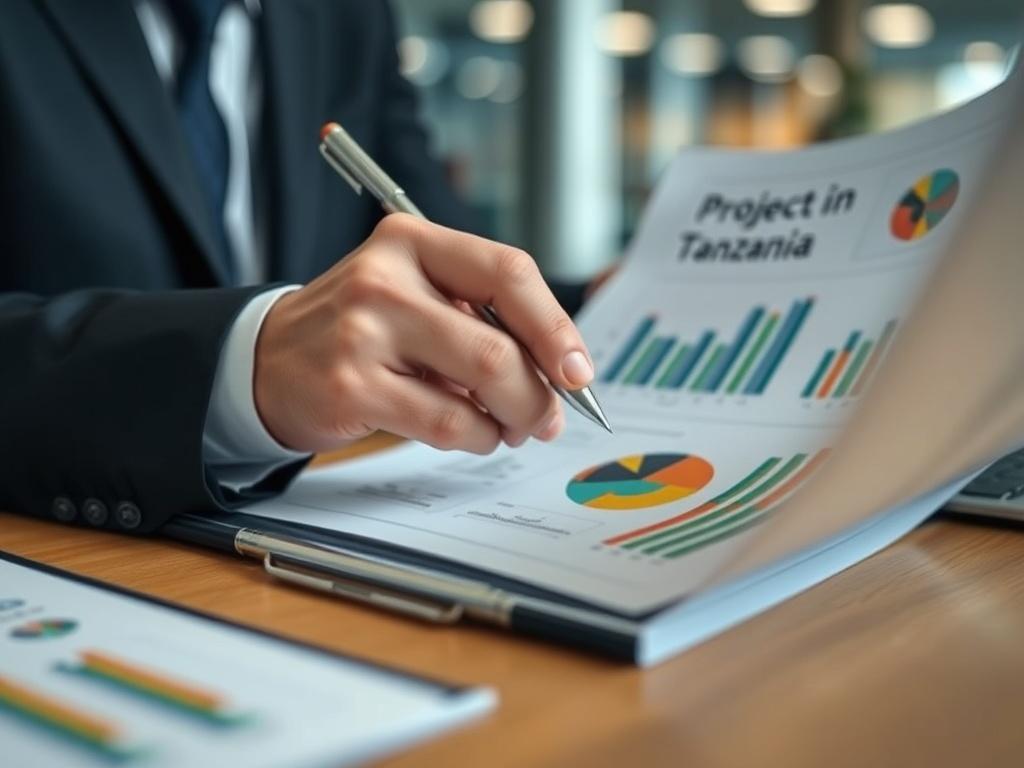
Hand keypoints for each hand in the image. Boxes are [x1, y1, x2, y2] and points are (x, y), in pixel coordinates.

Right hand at [254, 214, 595, 454]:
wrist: (267, 360)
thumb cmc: (360, 328)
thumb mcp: (415, 295)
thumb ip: (481, 318)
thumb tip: (560, 370)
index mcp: (412, 241)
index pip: (509, 272)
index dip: (556, 326)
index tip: (579, 371)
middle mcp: (385, 278)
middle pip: (501, 343)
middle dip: (540, 393)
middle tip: (549, 417)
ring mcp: (363, 333)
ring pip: (480, 384)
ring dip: (512, 418)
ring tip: (507, 426)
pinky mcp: (350, 387)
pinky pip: (446, 423)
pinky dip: (475, 437)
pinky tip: (470, 434)